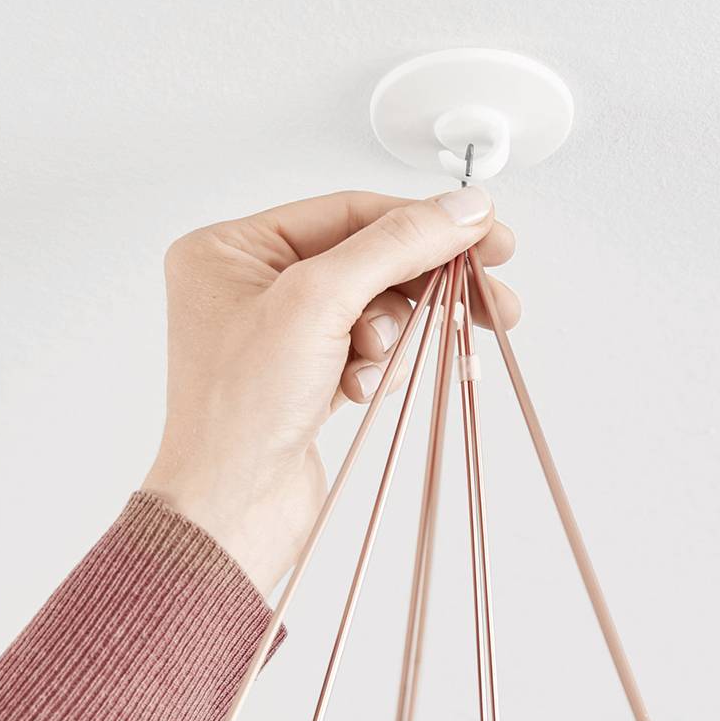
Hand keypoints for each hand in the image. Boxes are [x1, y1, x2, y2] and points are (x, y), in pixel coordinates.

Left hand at [143, 187, 521, 590]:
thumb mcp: (319, 302)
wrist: (231, 512)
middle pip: (367, 260)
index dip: (419, 221)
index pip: (347, 212)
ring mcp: (278, 335)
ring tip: (378, 361)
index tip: (483, 231)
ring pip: (374, 309)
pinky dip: (379, 368)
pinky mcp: (304, 378)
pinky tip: (361, 391)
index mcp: (230, 249)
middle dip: (422, 284)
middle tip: (489, 297)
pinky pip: (367, 351)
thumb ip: (394, 245)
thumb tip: (460, 208)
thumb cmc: (240, 411)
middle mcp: (249, 285)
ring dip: (392, 336)